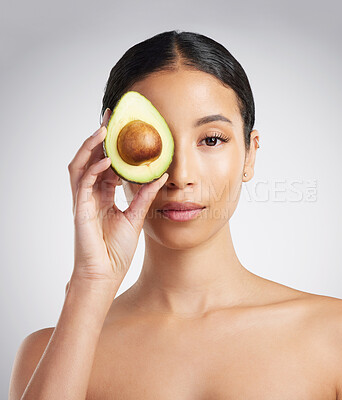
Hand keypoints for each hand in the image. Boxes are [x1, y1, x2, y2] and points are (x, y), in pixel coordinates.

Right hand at [67, 108, 167, 290]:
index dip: (113, 147)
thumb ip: (145, 196)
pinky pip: (83, 183)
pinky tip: (107, 159)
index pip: (106, 165)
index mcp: (103, 196)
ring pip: (81, 165)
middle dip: (99, 137)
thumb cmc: (117, 249)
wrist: (106, 274)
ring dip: (91, 146)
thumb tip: (162, 176)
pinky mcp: (79, 209)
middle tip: (111, 117)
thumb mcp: (136, 217)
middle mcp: (91, 194)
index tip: (124, 130)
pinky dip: (94, 169)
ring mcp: (83, 200)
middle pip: (91, 159)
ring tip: (104, 129)